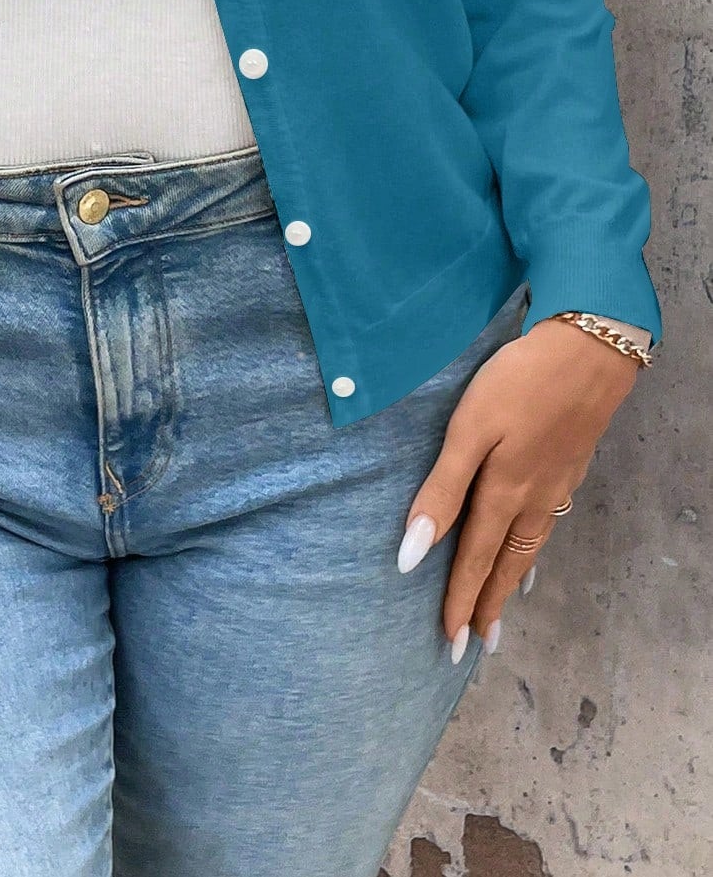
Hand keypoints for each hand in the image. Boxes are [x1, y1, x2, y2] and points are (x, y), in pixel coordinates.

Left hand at [396, 317, 641, 660]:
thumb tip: (411, 555)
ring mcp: (555, 485)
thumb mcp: (469, 431)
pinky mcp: (568, 467)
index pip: (474, 560)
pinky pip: (546, 527)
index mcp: (503, 494)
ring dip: (510, 583)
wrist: (588, 352)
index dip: (458, 601)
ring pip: (530, 548)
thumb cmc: (518, 384)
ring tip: (499, 613)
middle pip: (506, 564)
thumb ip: (441, 491)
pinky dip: (533, 551)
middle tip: (476, 647)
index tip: (449, 643)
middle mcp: (533, 499)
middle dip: (486, 606)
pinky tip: (531, 550)